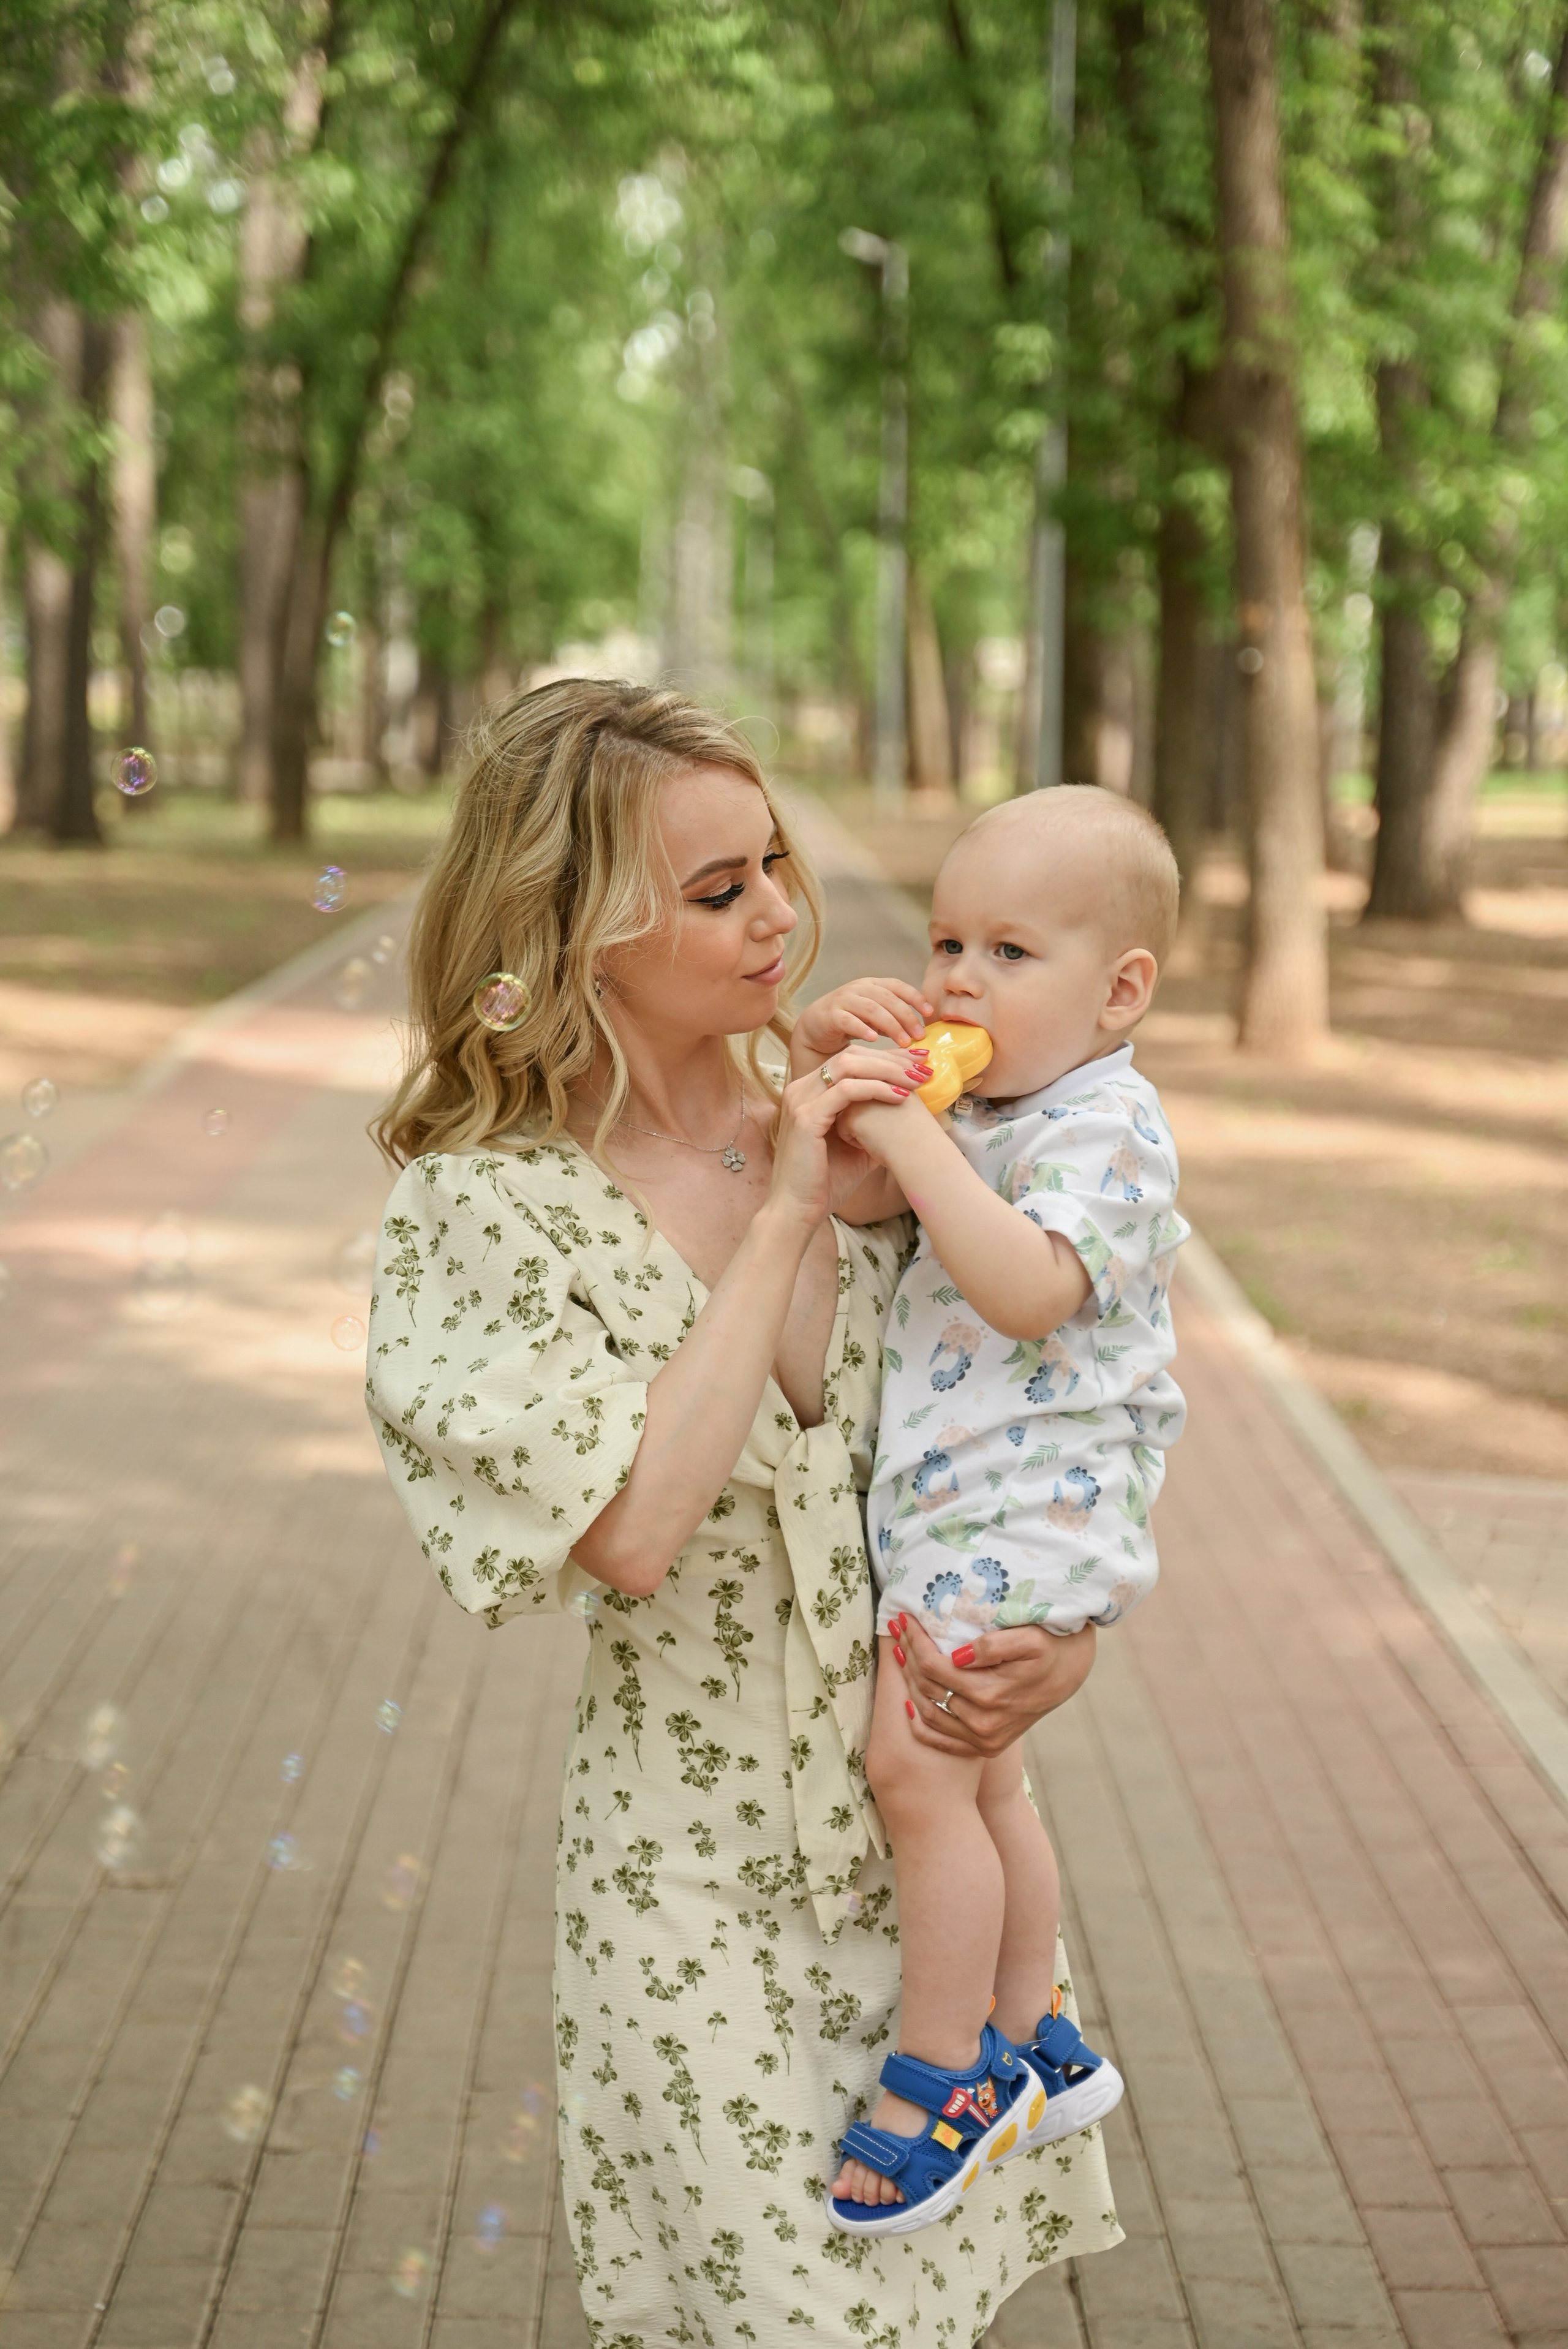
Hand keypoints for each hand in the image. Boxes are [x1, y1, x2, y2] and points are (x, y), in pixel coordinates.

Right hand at [767, 1044, 932, 1229]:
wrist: (799, 1210)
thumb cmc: (826, 1181)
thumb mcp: (857, 1145)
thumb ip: (873, 1124)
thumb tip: (907, 1113)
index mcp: (810, 1092)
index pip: (851, 1060)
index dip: (886, 1058)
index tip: (918, 1063)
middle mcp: (801, 1090)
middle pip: (851, 1055)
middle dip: (891, 1058)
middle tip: (924, 1066)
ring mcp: (801, 1101)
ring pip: (849, 1066)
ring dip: (888, 1070)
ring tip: (917, 1080)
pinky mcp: (806, 1117)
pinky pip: (846, 1090)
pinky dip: (876, 1089)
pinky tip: (900, 1097)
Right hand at [789, 978, 932, 1075]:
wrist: (815, 1027)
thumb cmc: (850, 1022)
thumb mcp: (875, 1019)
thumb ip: (893, 1021)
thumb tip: (919, 1032)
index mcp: (872, 985)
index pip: (897, 986)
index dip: (915, 997)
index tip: (930, 1013)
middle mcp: (858, 988)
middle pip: (888, 998)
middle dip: (906, 1016)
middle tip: (919, 1035)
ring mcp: (843, 1000)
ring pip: (871, 1008)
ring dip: (891, 1025)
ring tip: (903, 1042)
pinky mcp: (830, 1014)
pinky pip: (848, 1020)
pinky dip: (862, 1028)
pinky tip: (874, 1040)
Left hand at [891, 1612, 1094, 1757]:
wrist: (1070, 1673)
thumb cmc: (1049, 1648)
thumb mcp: (1029, 1640)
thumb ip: (994, 1646)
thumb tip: (958, 1656)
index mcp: (992, 1695)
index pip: (935, 1668)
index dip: (916, 1642)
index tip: (905, 1619)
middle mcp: (984, 1724)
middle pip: (927, 1689)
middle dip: (907, 1656)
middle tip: (896, 1630)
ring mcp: (984, 1739)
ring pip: (928, 1713)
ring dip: (908, 1683)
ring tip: (899, 1655)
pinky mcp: (986, 1746)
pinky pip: (942, 1741)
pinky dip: (921, 1724)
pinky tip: (907, 1703)